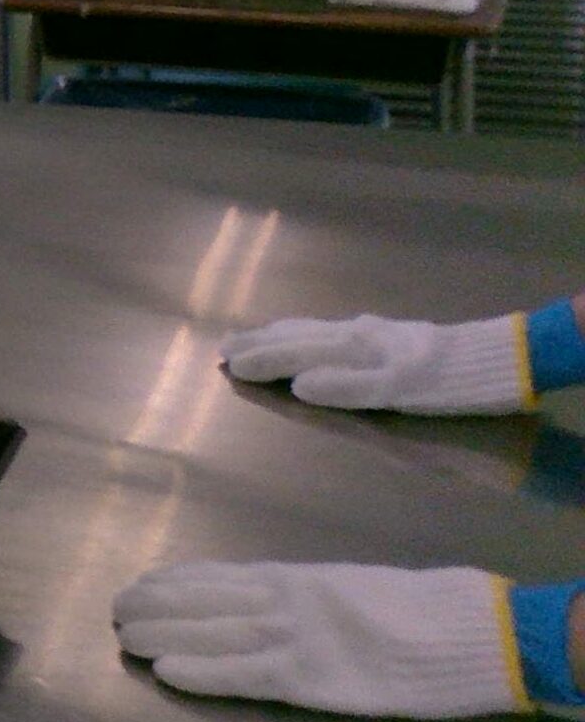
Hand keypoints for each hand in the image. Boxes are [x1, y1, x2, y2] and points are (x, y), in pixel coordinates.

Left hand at [112, 561, 521, 717]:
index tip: (141, 581)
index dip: (175, 581)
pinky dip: (201, 672)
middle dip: (154, 605)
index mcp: (293, 578)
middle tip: (115, 609)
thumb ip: (305, 592)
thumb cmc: (416, 608)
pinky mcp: (308, 678)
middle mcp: (281, 601)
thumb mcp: (347, 585)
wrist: (465, 629)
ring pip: (209, 634)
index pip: (217, 576)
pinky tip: (166, 671)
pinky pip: (241, 674)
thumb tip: (265, 593)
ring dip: (162, 635)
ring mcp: (291, 638)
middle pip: (201, 601)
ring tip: (124, 636)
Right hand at [223, 313, 527, 414]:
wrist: (497, 361)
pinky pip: (330, 329)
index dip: (261, 361)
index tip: (226, 365)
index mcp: (353, 348)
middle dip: (260, 342)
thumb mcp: (399, 392)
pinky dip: (306, 332)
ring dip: (280, 334)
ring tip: (256, 336)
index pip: (295, 353)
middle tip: (224, 346)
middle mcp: (355, 334)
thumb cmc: (447, 384)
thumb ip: (347, 388)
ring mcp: (372, 331)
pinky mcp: (388, 334)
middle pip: (298, 336)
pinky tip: (313, 334)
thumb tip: (296, 386)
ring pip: (314, 329)